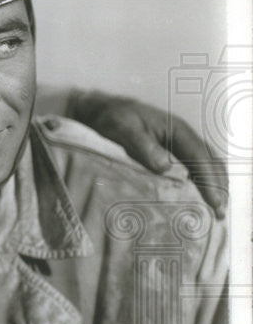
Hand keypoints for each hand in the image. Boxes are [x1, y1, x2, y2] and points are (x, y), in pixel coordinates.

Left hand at [69, 91, 227, 218]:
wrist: (103, 110)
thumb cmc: (113, 118)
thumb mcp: (123, 128)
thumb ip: (143, 145)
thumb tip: (164, 167)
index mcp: (177, 129)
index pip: (200, 157)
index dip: (210, 180)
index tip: (215, 201)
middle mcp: (183, 136)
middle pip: (209, 162)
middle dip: (218, 186)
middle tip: (219, 214)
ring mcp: (178, 143)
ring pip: (204, 165)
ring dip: (213, 185)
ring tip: (216, 210)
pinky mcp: (170, 151)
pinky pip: (192, 167)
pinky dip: (200, 181)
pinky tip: (199, 197)